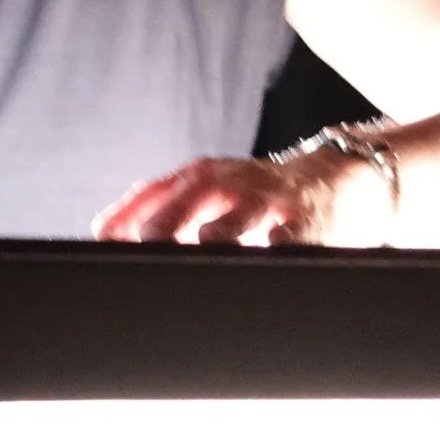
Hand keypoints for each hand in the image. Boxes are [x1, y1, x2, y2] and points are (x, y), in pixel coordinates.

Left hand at [93, 145, 383, 247]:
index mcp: (201, 177)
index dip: (128, 218)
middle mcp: (231, 183)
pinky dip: (275, 250)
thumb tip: (103, 231)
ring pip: (239, 217)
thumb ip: (157, 206)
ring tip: (205, 246)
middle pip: (192, 198)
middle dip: (168, 222)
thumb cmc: (256, 194)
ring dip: (220, 231)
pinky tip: (264, 262)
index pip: (155, 194)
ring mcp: (269, 201)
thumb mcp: (208, 190)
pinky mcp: (306, 222)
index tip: (104, 244)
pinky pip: (289, 238)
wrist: (337, 181)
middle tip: (147, 247)